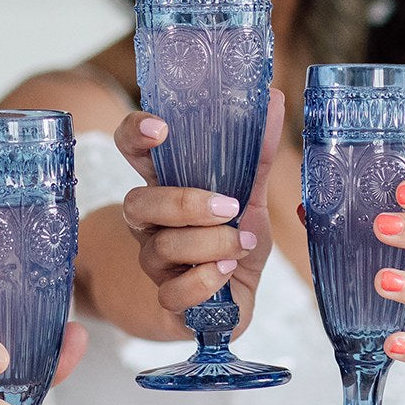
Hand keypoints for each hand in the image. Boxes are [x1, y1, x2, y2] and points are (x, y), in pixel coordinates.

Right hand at [114, 88, 283, 329]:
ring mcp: (156, 264)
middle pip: (137, 203)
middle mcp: (152, 225)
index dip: (135, 134)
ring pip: (162, 247)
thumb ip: (256, 156)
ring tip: (243, 243)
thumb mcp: (251, 199)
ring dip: (211, 243)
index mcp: (166, 188)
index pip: (132, 151)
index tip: (162, 128)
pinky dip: (205, 280)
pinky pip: (174, 292)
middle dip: (183, 203)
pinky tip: (228, 273)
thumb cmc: (234, 242)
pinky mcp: (169, 301)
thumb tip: (273, 100)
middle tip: (228, 206)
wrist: (234, 304)